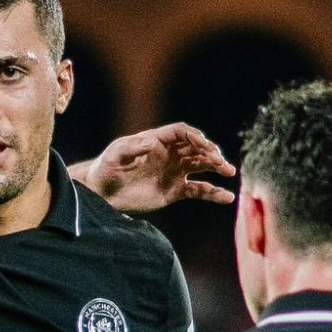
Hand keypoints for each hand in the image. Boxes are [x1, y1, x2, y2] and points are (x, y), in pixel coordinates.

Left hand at [85, 123, 235, 212]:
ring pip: (201, 167)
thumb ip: (132, 148)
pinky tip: (226, 197)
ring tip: (228, 172)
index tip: (204, 145)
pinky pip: (198, 190)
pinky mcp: (175, 191)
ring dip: (216, 168)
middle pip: (196, 148)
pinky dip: (212, 193)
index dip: (194, 137)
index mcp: (158, 141)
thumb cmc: (107, 168)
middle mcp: (170, 154)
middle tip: (220, 161)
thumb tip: (151, 143)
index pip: (182, 133)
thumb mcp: (116, 156)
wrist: (103, 193)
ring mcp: (174, 172)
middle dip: (210, 153)